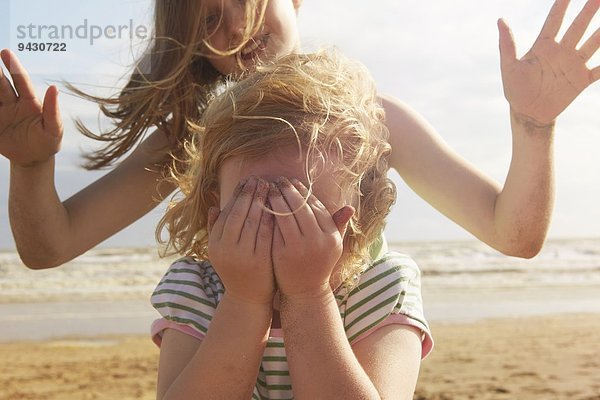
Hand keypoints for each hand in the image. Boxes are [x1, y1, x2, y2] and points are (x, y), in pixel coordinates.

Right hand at [0, 49, 62, 165]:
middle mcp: (13, 102)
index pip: (21, 80)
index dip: (14, 66)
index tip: (6, 53)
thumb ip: (53, 110)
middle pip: (1, 84)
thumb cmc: (48, 142)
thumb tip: (54, 88)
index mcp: (30, 102)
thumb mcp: (54, 130)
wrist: (33, 159)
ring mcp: (1, 111)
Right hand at [207, 176, 275, 303]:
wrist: (248, 297)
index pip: (227, 211)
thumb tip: (214, 205)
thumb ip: (216, 228)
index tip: (247, 180)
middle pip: (239, 213)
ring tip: (269, 186)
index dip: (237, 194)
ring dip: (261, 201)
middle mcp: (226, 248)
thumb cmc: (236, 268)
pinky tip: (277, 206)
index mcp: (216, 243)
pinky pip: (266, 234)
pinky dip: (271, 218)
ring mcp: (243, 255)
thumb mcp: (221, 250)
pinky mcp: (260, 261)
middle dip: (250, 193)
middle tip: (259, 178)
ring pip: (252, 221)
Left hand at [269, 177, 353, 298]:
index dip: (303, 192)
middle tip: (279, 180)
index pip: (316, 206)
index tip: (293, 182)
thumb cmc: (318, 263)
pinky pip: (275, 227)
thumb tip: (350, 207)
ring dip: (277, 198)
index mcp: (332, 236)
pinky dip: (269, 213)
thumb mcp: (332, 245)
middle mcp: (318, 240)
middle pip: (301, 207)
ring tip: (269, 189)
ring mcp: (300, 247)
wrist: (305, 291)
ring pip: (286, 214)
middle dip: (289, 190)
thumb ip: (338, 225)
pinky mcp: (283, 253)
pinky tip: (263, 205)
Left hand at [498, 0, 599, 124]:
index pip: (555, 20)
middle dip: (588, 11)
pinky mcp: (581, 80)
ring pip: (592, 44)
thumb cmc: (515, 89)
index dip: (562, 5)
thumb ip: (507, 44)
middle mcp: (561, 51)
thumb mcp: (509, 67)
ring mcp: (572, 64)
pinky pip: (599, 70)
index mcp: (544, 46)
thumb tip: (500, 19)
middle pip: (578, 27)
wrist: (528, 113)